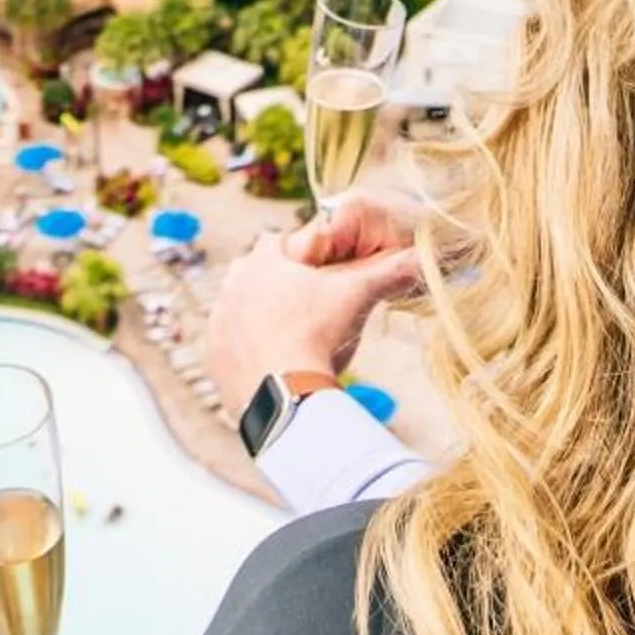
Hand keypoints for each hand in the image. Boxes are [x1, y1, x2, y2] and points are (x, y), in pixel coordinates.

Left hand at [202, 194, 423, 414]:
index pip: (279, 241)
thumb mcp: (357, 297)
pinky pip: (230, 346)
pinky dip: (247, 352)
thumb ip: (388, 272)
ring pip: (240, 310)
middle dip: (279, 286)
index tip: (319, 274)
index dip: (302, 255)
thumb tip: (421, 257)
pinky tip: (272, 364)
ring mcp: (219, 322)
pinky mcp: (213, 356)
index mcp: (262, 261)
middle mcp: (231, 286)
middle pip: (256, 274)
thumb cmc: (317, 335)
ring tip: (292, 338)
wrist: (284, 394)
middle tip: (308, 308)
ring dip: (260, 318)